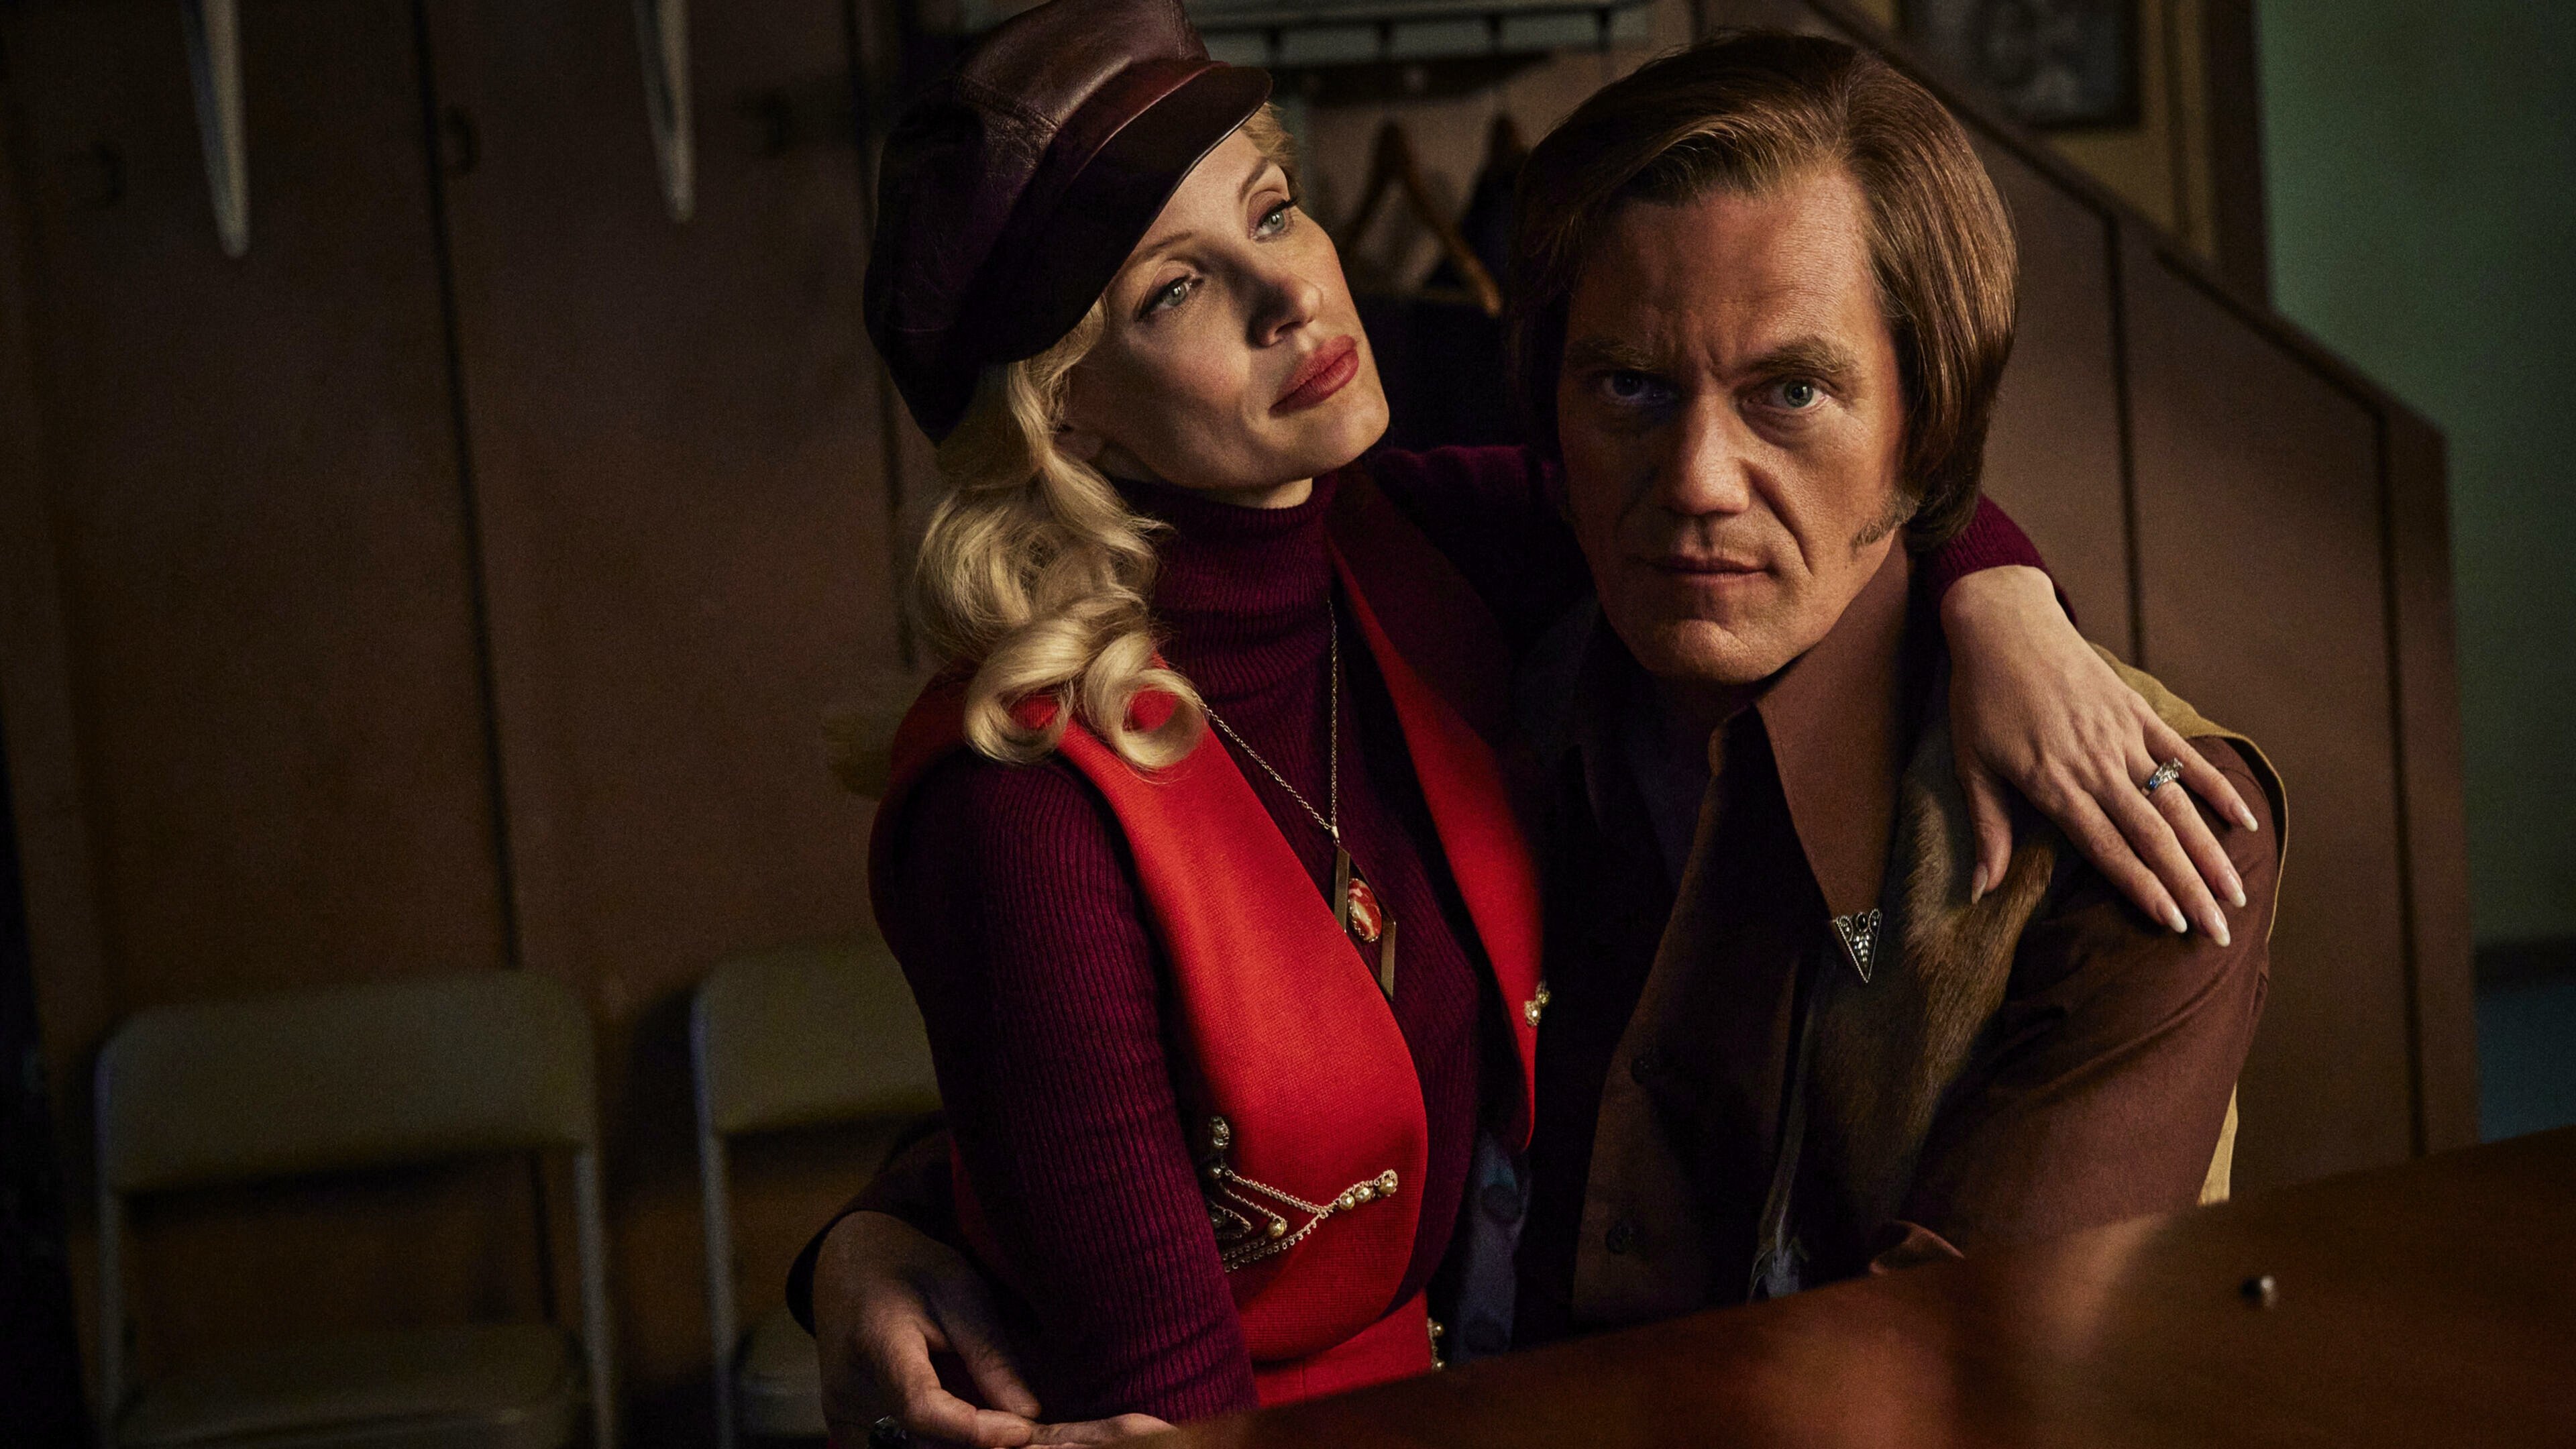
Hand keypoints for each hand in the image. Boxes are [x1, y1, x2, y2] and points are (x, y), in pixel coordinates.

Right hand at [812, 1212, 1174, 1448]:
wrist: (849, 1266)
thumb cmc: (911, 1268)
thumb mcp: (960, 1291)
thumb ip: (990, 1354)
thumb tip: (1030, 1414)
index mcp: (876, 1345)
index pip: (923, 1409)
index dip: (976, 1430)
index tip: (1025, 1429)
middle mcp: (847, 1392)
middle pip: (917, 1447)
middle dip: (977, 1448)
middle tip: (1026, 1436)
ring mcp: (842, 1415)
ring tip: (1002, 1433)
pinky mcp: (846, 1428)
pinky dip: (937, 1447)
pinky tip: (971, 1437)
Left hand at [1941, 567, 2257, 942]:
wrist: (2004, 623)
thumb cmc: (1980, 698)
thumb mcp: (1970, 764)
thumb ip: (1987, 828)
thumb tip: (1980, 891)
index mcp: (2054, 783)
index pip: (2106, 847)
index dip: (2141, 887)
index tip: (2173, 925)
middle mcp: (2097, 764)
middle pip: (2151, 835)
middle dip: (2187, 886)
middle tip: (2218, 931)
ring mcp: (2123, 736)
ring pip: (2176, 802)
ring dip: (2209, 849)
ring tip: (2236, 891)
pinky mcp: (2138, 711)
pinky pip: (2183, 755)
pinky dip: (2215, 787)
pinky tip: (2245, 820)